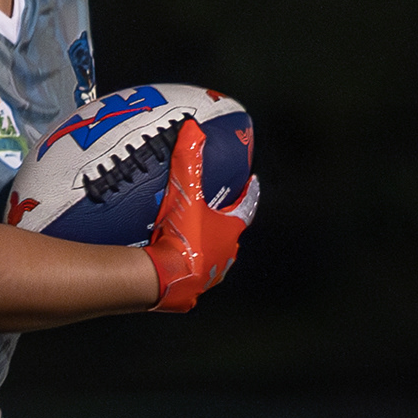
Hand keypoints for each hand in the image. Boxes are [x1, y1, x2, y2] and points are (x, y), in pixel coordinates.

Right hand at [143, 118, 259, 312]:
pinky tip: (177, 259)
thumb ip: (187, 161)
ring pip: (216, 252)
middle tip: (216, 207)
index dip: (249, 192)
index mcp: (231, 229)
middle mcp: (227, 252)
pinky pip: (198, 271)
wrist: (165, 280)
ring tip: (195, 232)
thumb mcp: (184, 195)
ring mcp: (214, 272)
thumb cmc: (181, 238)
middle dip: (226, 218)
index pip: (246, 205)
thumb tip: (193, 129)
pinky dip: (192, 263)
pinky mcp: (196, 288)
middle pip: (231, 230)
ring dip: (209, 242)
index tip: (252, 182)